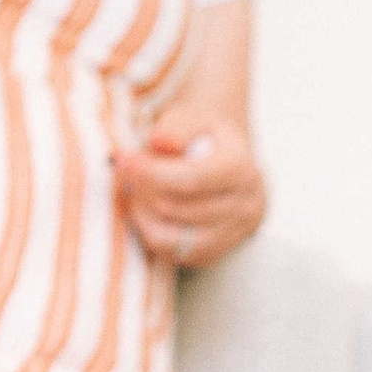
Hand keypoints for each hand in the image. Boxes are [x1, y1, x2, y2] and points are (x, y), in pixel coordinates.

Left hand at [114, 112, 267, 268]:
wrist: (227, 158)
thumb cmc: (202, 135)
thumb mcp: (192, 117)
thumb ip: (175, 128)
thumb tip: (160, 142)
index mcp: (242, 167)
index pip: (192, 178)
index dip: (151, 171)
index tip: (125, 160)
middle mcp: (246, 204)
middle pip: (176, 207)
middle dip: (142, 190)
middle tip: (127, 172)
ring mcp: (234, 234)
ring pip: (171, 237)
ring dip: (142, 214)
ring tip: (136, 192)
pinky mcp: (217, 253)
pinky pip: (172, 254)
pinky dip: (151, 233)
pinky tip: (147, 211)